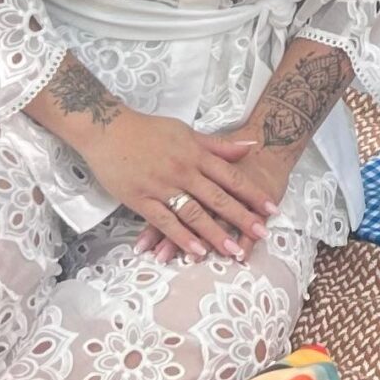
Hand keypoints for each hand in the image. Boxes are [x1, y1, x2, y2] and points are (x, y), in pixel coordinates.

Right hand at [78, 112, 277, 260]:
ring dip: (215, 233)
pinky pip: (165, 221)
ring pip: (193, 213)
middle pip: (217, 198)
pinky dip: (181, 237)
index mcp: (195, 155)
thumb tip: (251, 145)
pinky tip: (197, 251)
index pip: (231, 177)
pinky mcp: (141, 199)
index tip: (271, 209)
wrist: (108, 129)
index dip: (252, 194)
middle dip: (241, 217)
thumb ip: (218, 145)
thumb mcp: (187, 132)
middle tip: (262, 234)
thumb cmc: (148, 130)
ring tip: (233, 251)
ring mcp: (162, 186)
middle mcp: (183, 171)